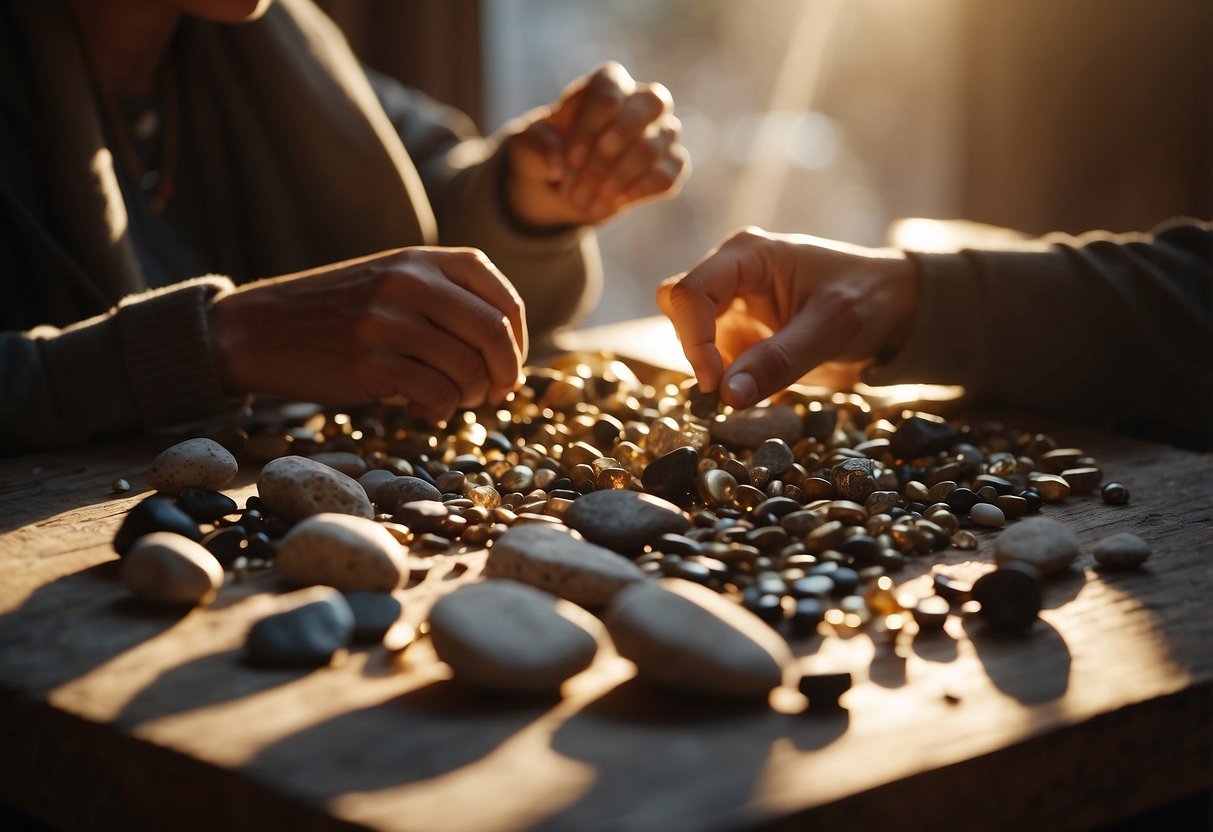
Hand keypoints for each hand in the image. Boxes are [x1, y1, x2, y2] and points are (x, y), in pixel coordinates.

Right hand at [209, 247, 526, 422]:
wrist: (258, 329)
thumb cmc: (335, 312)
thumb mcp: (391, 280)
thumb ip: (444, 296)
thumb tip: (508, 347)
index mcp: (420, 259)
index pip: (501, 297)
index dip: (518, 338)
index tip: (512, 363)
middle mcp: (408, 283)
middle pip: (493, 333)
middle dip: (506, 372)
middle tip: (499, 394)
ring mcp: (387, 322)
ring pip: (468, 370)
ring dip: (471, 395)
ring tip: (455, 400)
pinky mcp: (369, 363)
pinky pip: (437, 395)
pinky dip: (442, 410)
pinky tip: (426, 410)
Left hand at [504, 61, 689, 229]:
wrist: (560, 186)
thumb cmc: (548, 152)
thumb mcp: (527, 146)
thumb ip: (536, 145)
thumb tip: (556, 162)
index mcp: (609, 82)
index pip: (610, 94)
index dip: (589, 129)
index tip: (570, 161)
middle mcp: (642, 101)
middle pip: (650, 106)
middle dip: (609, 152)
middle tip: (580, 182)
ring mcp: (662, 133)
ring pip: (651, 148)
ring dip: (613, 180)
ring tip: (584, 201)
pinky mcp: (671, 166)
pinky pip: (666, 176)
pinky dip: (636, 192)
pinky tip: (610, 202)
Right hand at [657, 228, 918, 408]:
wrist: (895, 308)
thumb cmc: (868, 300)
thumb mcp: (831, 328)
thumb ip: (779, 360)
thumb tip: (728, 396)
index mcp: (749, 254)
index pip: (691, 291)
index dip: (694, 339)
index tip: (715, 384)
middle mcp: (732, 272)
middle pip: (679, 307)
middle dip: (695, 349)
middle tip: (724, 390)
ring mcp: (733, 301)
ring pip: (688, 331)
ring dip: (708, 365)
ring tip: (746, 388)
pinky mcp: (740, 329)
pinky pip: (712, 354)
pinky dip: (722, 376)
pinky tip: (751, 387)